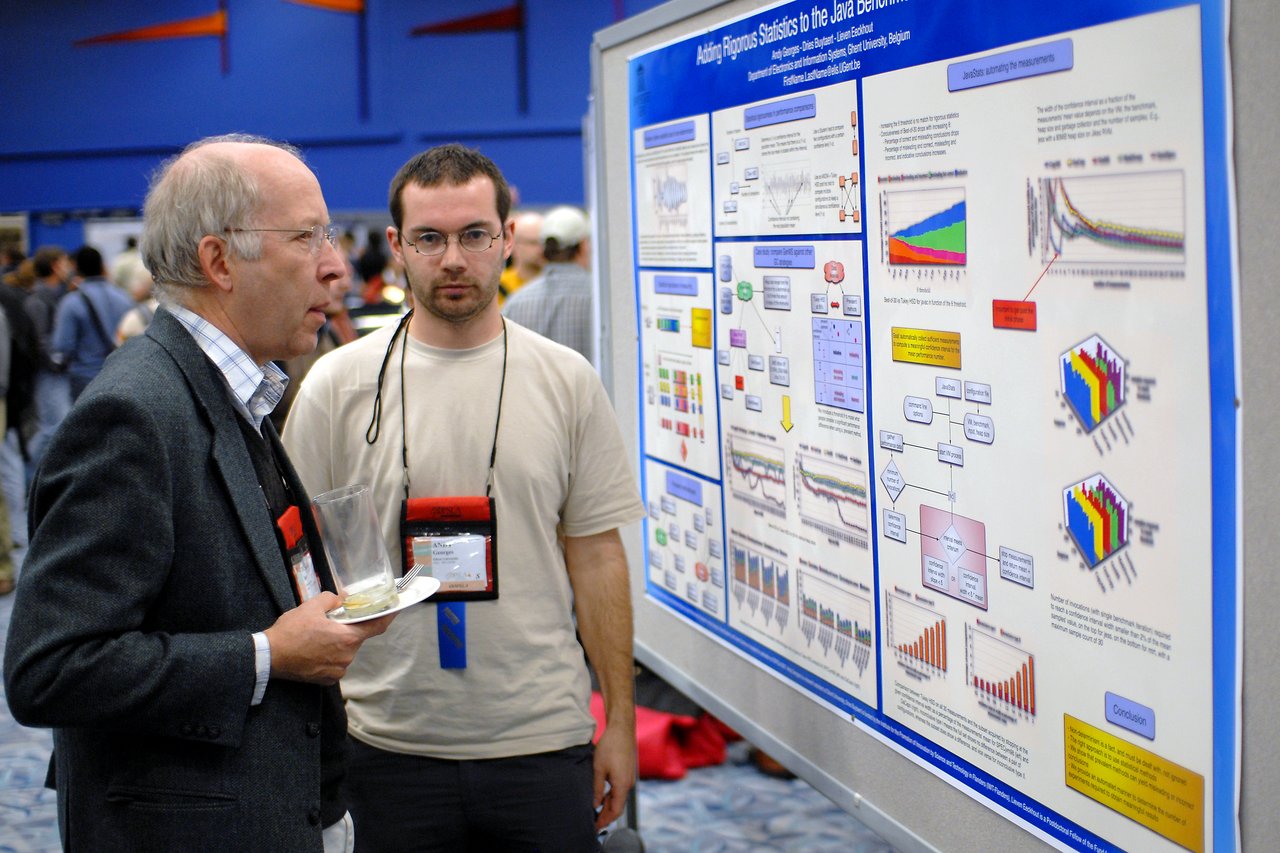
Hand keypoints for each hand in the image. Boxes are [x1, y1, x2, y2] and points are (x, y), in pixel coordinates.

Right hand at [263, 592, 395, 684]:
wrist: (269, 657)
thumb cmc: (291, 631)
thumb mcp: (311, 607)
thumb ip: (332, 600)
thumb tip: (343, 599)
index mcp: (348, 638)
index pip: (377, 626)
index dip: (388, 616)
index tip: (396, 609)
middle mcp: (348, 656)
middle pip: (356, 638)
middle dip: (347, 629)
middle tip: (330, 622)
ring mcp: (338, 670)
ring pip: (344, 651)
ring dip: (336, 643)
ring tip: (315, 637)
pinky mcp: (328, 680)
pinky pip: (335, 664)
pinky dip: (328, 656)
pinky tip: (313, 650)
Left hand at [592, 722, 636, 829]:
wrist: (622, 729)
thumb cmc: (610, 746)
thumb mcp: (598, 768)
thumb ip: (597, 788)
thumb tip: (595, 804)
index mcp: (622, 785)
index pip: (616, 810)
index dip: (605, 820)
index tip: (596, 826)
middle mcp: (628, 784)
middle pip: (618, 806)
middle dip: (606, 815)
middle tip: (593, 822)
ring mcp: (629, 778)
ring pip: (619, 798)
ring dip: (608, 806)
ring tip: (595, 811)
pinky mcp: (627, 773)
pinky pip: (620, 790)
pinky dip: (611, 796)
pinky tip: (602, 797)